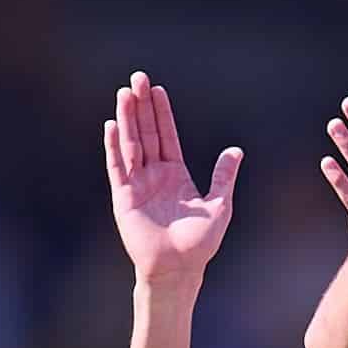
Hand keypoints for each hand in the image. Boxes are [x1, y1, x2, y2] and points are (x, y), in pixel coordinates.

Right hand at [103, 74, 241, 286]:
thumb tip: (236, 151)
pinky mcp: (124, 198)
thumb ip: (224, 177)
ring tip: (125, 93)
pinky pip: (117, 167)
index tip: (157, 89)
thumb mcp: (219, 206)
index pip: (167, 136)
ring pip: (131, 144)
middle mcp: (154, 175)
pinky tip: (112, 125)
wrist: (178, 270)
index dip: (162, 112)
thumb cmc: (199, 244)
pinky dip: (114, 147)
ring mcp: (138, 185)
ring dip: (128, 119)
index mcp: (176, 174)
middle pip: (146, 133)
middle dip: (142, 106)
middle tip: (137, 78)